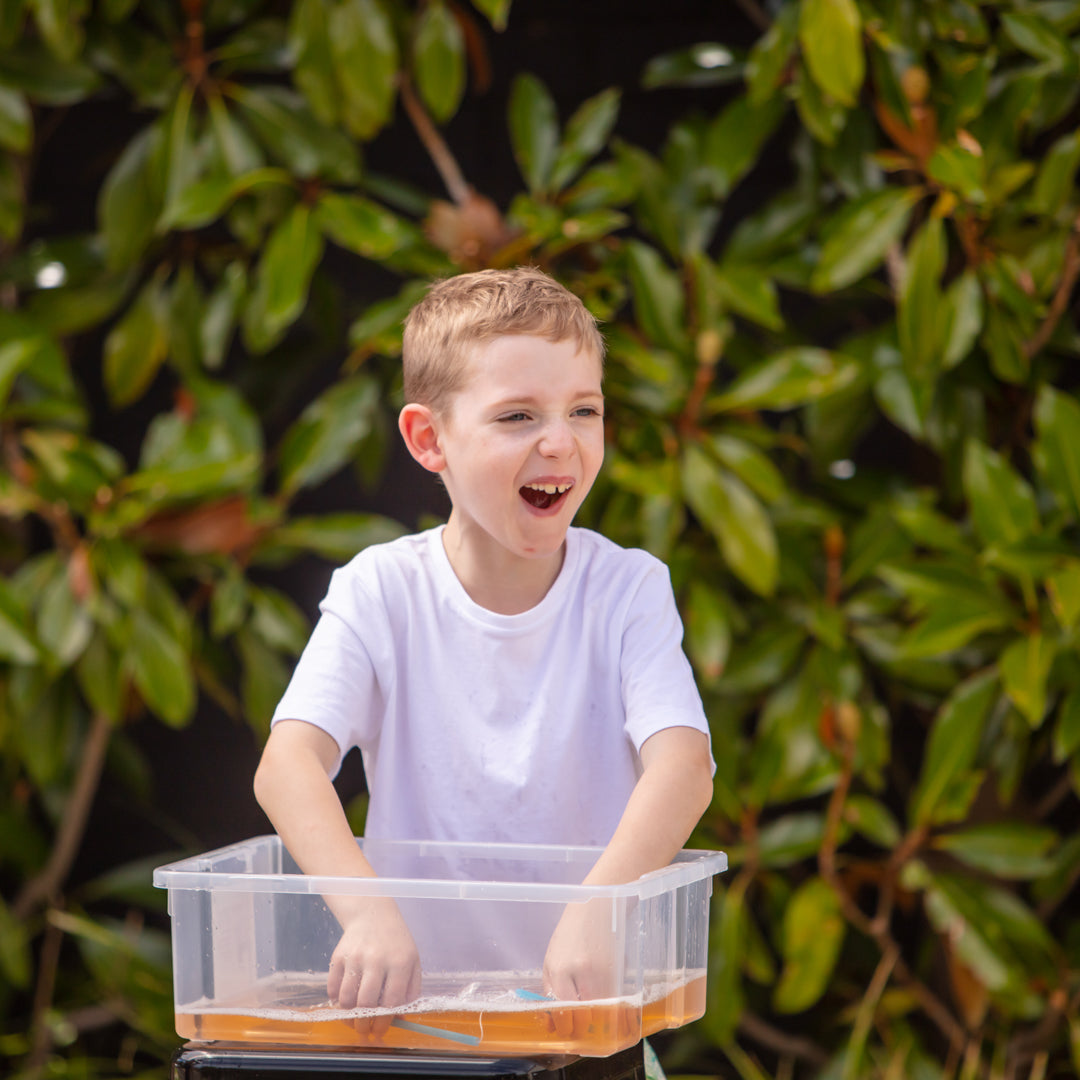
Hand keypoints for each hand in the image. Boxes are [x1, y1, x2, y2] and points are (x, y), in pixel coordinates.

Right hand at [327, 897, 421, 1037]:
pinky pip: (332, 988)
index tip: (380, 1031)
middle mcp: (377, 958)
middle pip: (366, 1003)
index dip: (384, 1022)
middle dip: (364, 1024)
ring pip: (346, 999)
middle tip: (364, 1030)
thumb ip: (410, 990)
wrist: (373, 914)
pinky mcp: (338, 956)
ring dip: (348, 1016)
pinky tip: (344, 1002)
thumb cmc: (396, 942)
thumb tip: (401, 1019)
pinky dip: (336, 1002)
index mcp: (400, 961)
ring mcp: (355, 956)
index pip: (391, 1002)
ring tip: (353, 1019)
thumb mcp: (412, 961)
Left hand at [541, 898, 624, 1039]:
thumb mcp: (551, 957)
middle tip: (582, 1032)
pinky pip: (616, 1000)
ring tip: (597, 1024)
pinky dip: (615, 1010)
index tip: (567, 1032)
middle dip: (582, 1029)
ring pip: (601, 1011)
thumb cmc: (572, 932)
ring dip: (600, 1022)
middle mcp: (579, 971)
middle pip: (582, 1015)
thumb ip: (550, 988)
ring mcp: (601, 970)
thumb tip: (551, 1019)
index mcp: (558, 968)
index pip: (561, 1009)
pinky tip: (612, 1011)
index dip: (565, 1027)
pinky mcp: (619, 969)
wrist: (597, 906)